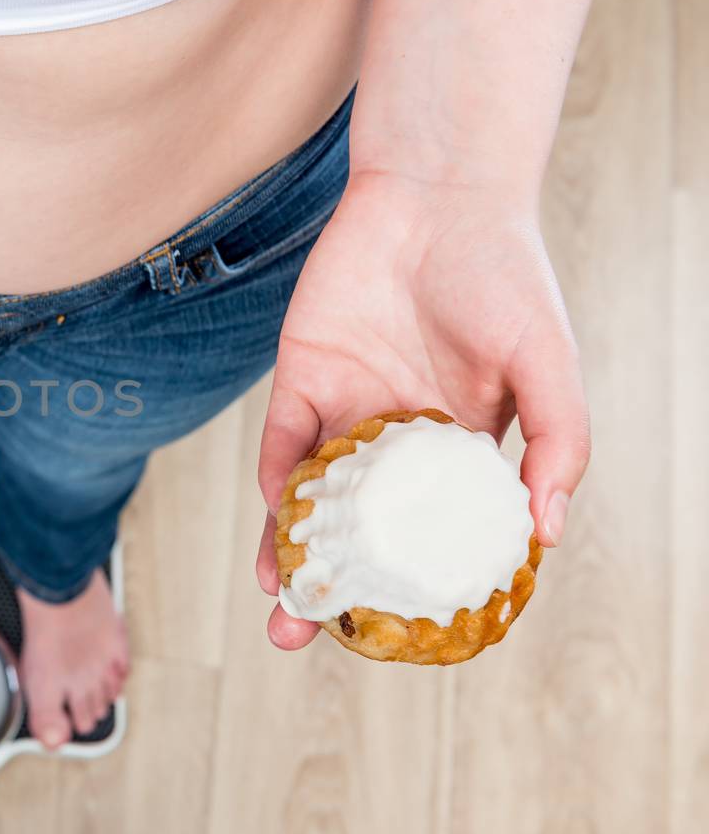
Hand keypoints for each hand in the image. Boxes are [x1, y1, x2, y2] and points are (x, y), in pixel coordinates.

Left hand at [254, 171, 589, 648]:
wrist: (437, 195)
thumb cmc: (505, 276)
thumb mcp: (548, 367)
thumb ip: (555, 445)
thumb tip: (546, 536)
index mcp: (456, 449)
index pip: (429, 534)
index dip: (411, 584)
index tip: (400, 638)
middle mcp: (395, 441)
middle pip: (357, 530)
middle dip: (329, 587)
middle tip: (302, 636)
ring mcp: (346, 412)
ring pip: (309, 500)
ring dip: (288, 552)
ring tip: (279, 603)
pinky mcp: (301, 379)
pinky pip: (284, 444)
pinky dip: (278, 484)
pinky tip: (280, 522)